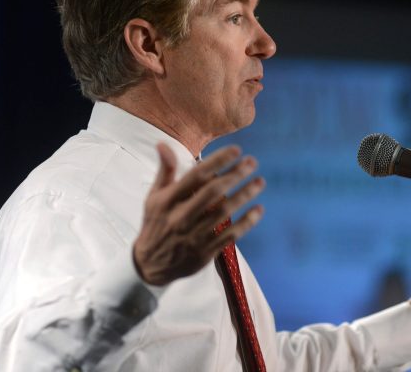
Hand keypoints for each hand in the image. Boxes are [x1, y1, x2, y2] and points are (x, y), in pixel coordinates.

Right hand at [133, 143, 264, 285]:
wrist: (149, 266)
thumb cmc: (155, 224)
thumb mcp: (154, 197)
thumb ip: (164, 171)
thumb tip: (162, 143)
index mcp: (168, 201)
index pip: (196, 176)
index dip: (217, 161)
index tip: (236, 150)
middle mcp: (181, 217)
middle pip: (213, 192)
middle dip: (235, 175)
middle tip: (252, 162)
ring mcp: (194, 236)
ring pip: (224, 213)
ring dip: (244, 195)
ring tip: (260, 181)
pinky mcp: (205, 252)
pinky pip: (230, 235)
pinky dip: (246, 222)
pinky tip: (258, 209)